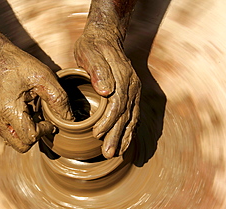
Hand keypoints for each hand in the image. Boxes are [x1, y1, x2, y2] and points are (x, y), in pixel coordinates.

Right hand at [0, 31, 72, 152]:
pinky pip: (8, 135)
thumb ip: (59, 99)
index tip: (50, 119)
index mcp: (8, 109)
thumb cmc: (19, 65)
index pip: (30, 137)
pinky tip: (26, 114)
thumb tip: (70, 120)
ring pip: (14, 142)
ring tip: (34, 115)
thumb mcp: (44, 77)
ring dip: (27, 134)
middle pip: (21, 146)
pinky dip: (19, 130)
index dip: (45, 131)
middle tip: (43, 120)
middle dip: (36, 137)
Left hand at [74, 27, 140, 158]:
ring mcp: (134, 91)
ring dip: (124, 137)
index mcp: (122, 77)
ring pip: (132, 118)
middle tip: (107, 153)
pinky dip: (130, 131)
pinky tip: (125, 142)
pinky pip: (134, 115)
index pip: (117, 104)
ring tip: (116, 153)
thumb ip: (98, 70)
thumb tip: (106, 91)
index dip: (108, 121)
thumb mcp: (90, 53)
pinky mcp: (132, 94)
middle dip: (116, 136)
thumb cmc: (93, 46)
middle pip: (126, 115)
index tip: (96, 134)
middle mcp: (132, 86)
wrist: (105, 37)